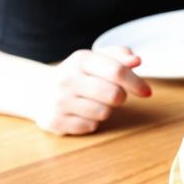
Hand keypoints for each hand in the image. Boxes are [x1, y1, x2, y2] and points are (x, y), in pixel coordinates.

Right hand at [35, 46, 151, 134]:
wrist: (36, 90)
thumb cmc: (77, 74)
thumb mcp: (95, 59)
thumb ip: (118, 56)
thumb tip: (136, 60)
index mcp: (80, 59)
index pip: (117, 71)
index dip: (137, 82)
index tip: (147, 91)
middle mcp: (66, 79)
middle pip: (114, 95)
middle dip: (120, 97)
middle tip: (112, 94)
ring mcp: (58, 102)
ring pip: (104, 113)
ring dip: (106, 109)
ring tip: (93, 102)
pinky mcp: (55, 121)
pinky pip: (90, 126)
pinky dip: (92, 121)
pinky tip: (81, 112)